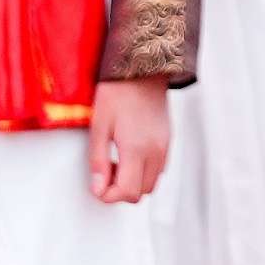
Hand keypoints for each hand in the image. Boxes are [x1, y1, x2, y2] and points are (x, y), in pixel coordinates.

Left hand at [89, 75, 173, 204]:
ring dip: (133, 182)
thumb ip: (98, 161)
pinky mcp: (168, 141)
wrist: (143, 69)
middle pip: (140, 193)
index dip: (108, 195)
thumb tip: (98, 188)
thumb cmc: (118, 92)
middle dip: (120, 190)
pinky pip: (158, 169)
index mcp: (136, 149)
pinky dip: (144, 172)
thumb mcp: (99, 126)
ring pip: (151, 184)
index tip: (96, 185)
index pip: (127, 192)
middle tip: (105, 171)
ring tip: (116, 161)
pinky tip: (129, 154)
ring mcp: (165, 147)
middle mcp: (155, 152)